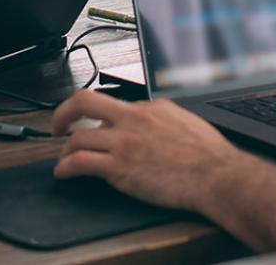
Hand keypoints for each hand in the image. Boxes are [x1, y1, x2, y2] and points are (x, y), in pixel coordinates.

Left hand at [52, 90, 249, 212]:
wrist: (217, 175)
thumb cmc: (209, 155)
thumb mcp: (185, 120)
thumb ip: (163, 117)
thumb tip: (154, 119)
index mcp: (150, 107)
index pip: (113, 104)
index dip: (101, 118)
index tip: (94, 124)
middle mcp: (133, 119)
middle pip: (84, 102)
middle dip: (64, 112)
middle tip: (58, 124)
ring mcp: (124, 142)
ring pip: (78, 137)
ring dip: (66, 149)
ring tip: (63, 158)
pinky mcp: (120, 167)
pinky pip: (81, 163)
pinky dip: (66, 167)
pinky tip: (63, 173)